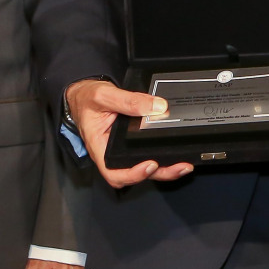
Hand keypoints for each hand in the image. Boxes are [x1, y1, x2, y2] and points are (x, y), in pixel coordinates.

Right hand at [65, 79, 193, 188]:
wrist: (85, 94)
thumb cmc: (87, 98)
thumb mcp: (104, 96)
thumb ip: (129, 101)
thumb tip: (157, 106)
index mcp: (100, 148)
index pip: (114, 172)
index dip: (133, 175)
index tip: (150, 164)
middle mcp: (113, 153)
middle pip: (136, 173)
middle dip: (160, 173)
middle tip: (180, 166)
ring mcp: (124, 150)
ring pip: (145, 167)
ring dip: (166, 168)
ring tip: (184, 164)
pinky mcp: (133, 144)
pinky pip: (148, 153)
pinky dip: (164, 156)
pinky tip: (177, 152)